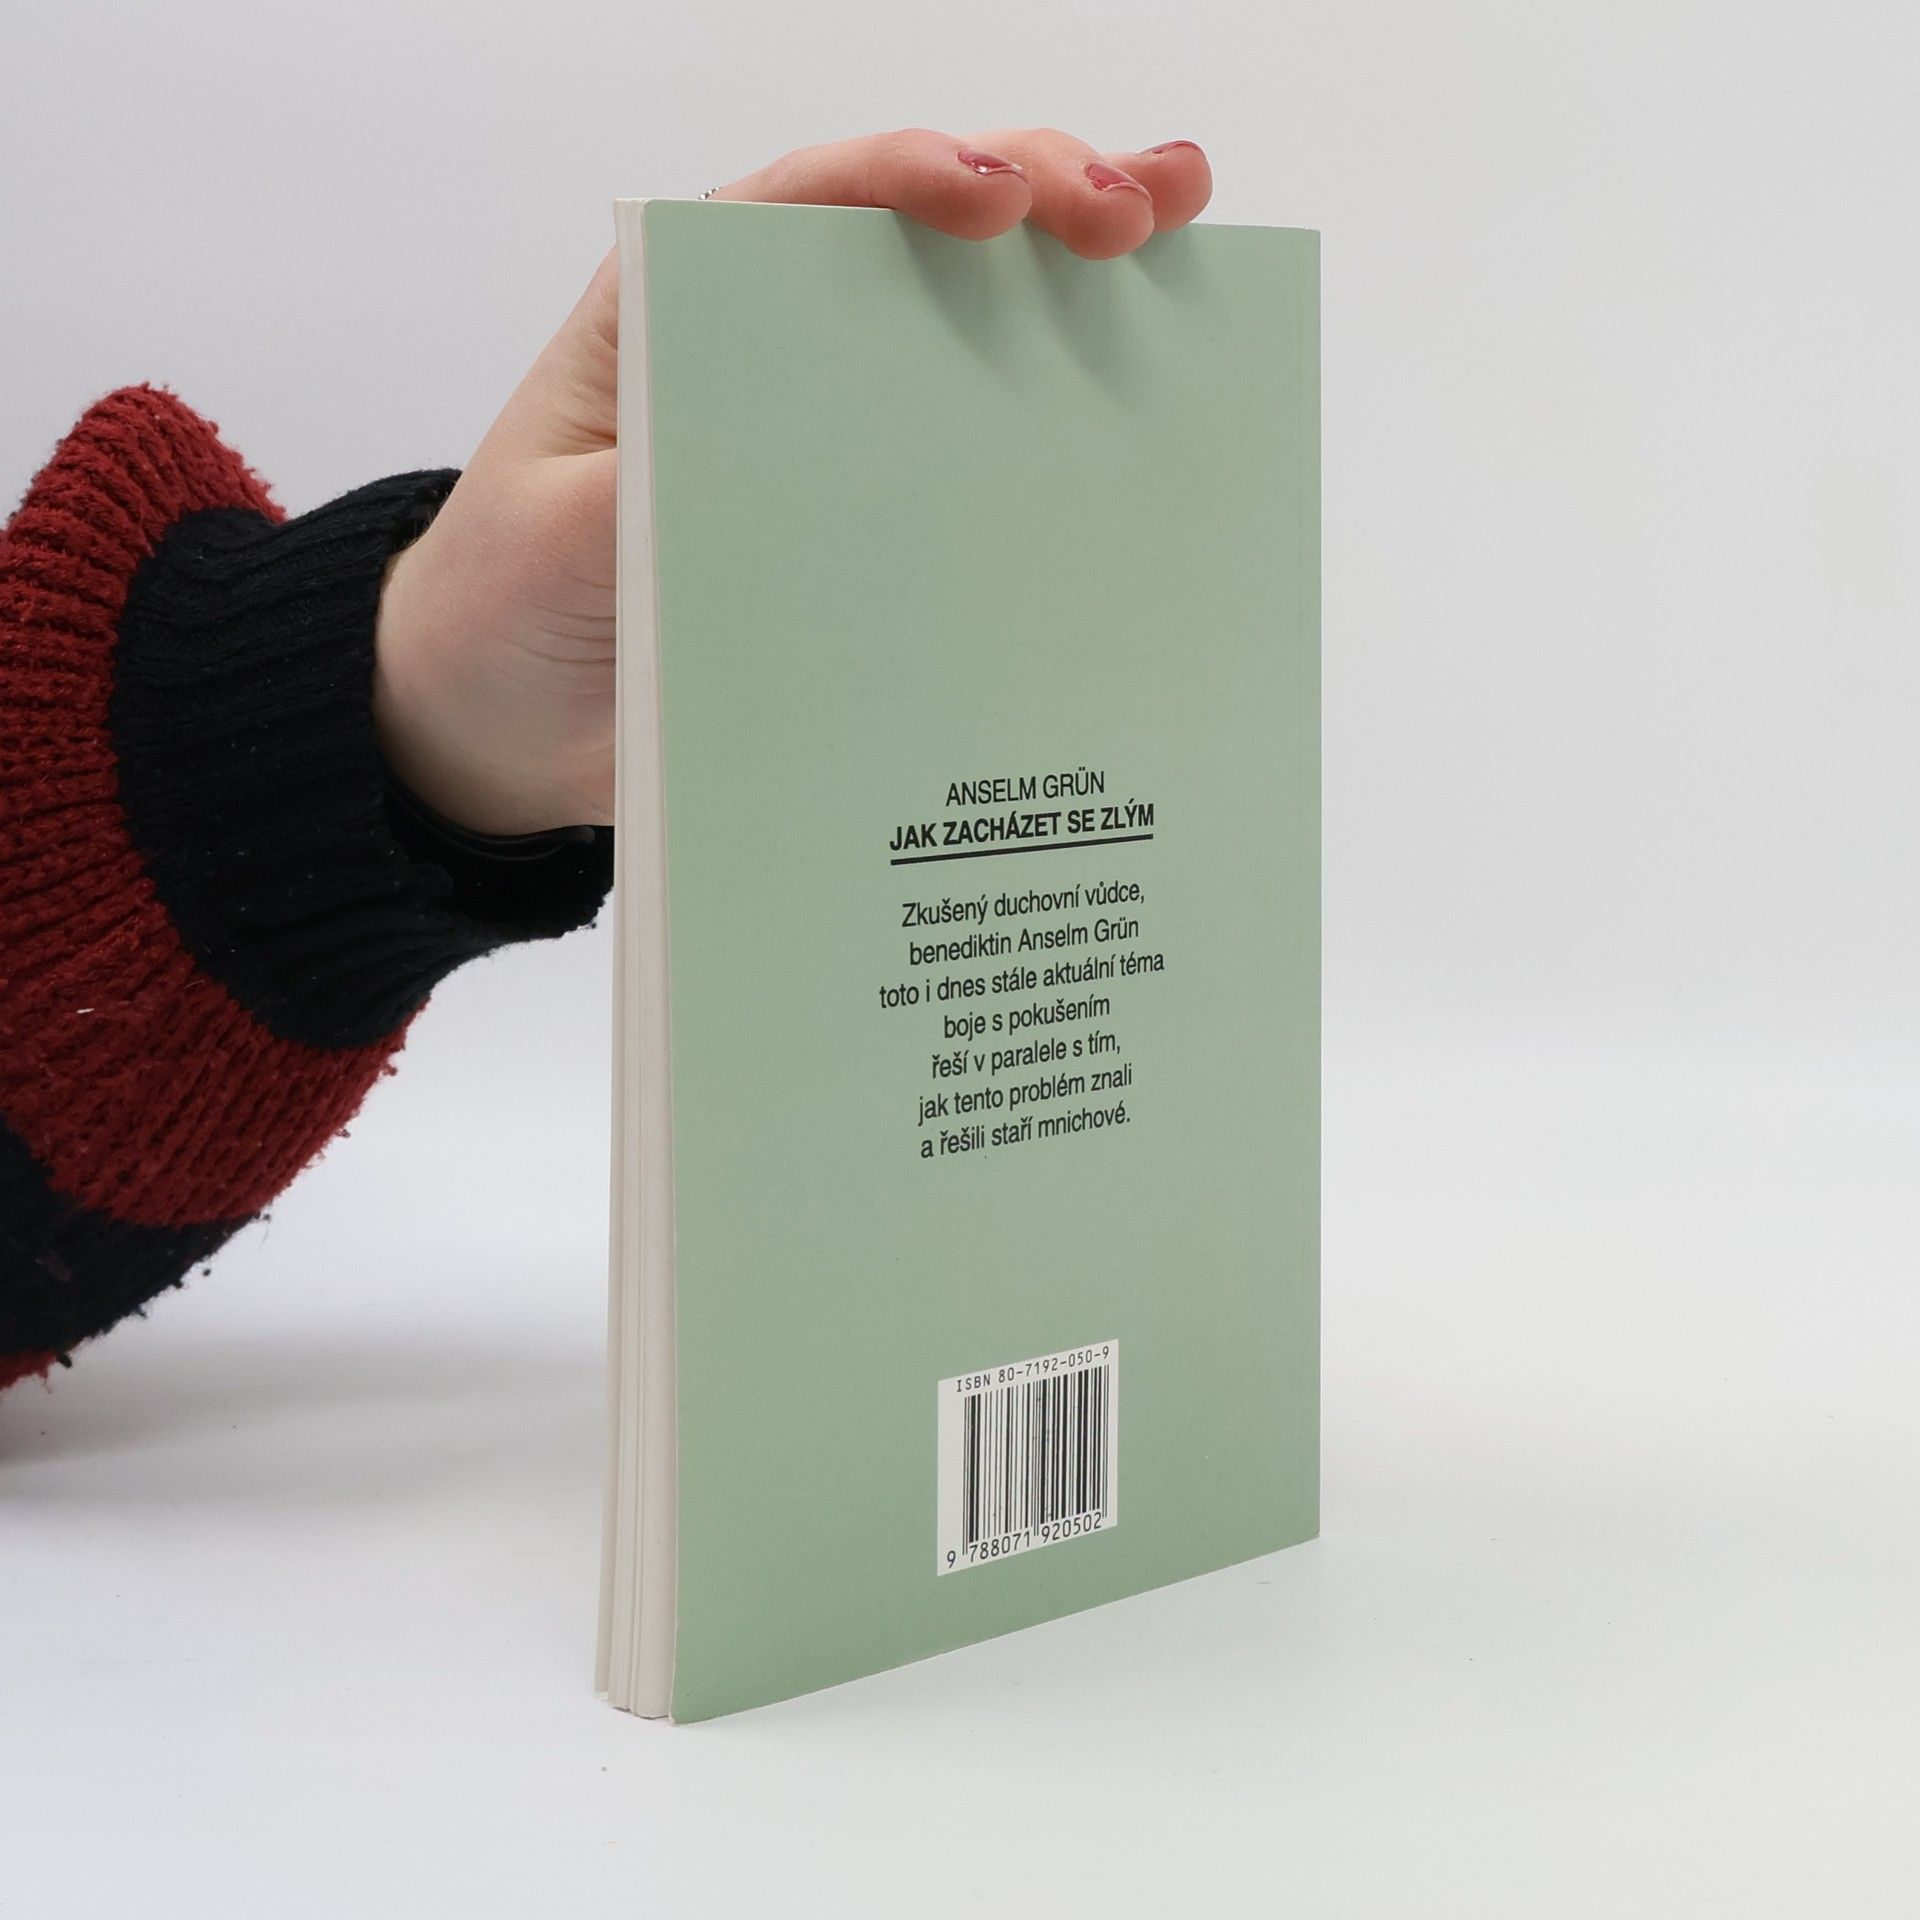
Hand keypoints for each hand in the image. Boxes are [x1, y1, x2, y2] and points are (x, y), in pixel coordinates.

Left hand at [373, 129, 1214, 835]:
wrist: (502, 726)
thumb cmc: (503, 608)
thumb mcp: (553, 546)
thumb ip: (643, 495)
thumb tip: (774, 472)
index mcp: (678, 317)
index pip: (804, 203)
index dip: (911, 175)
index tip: (998, 199)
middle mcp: (769, 352)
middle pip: (915, 237)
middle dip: (1036, 192)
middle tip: (1140, 210)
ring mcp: (831, 435)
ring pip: (967, 327)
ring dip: (1077, 278)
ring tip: (1182, 237)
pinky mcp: (869, 522)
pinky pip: (974, 458)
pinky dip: (1059, 421)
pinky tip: (1147, 402)